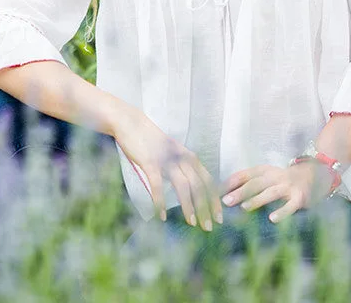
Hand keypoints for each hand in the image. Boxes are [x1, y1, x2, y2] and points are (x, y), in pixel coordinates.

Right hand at [111, 102, 222, 230]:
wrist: (131, 124)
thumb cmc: (151, 141)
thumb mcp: (172, 152)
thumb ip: (182, 166)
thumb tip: (190, 189)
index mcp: (188, 156)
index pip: (207, 180)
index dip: (214, 199)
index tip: (219, 216)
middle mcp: (181, 158)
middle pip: (199, 186)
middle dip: (205, 208)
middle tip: (209, 227)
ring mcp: (166, 160)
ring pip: (183, 187)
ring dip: (189, 207)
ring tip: (191, 223)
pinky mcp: (150, 163)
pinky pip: (158, 186)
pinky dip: (161, 202)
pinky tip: (162, 216)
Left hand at [221, 162, 335, 222]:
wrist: (314, 174)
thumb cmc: (283, 180)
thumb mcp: (267, 176)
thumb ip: (249, 182)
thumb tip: (225, 193)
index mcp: (265, 170)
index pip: (246, 174)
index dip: (232, 182)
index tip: (217, 191)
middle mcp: (276, 175)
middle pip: (256, 183)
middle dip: (240, 191)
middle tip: (226, 201)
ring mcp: (288, 186)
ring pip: (270, 192)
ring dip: (257, 199)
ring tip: (244, 207)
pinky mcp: (300, 198)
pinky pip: (290, 205)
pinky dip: (282, 211)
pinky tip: (273, 219)